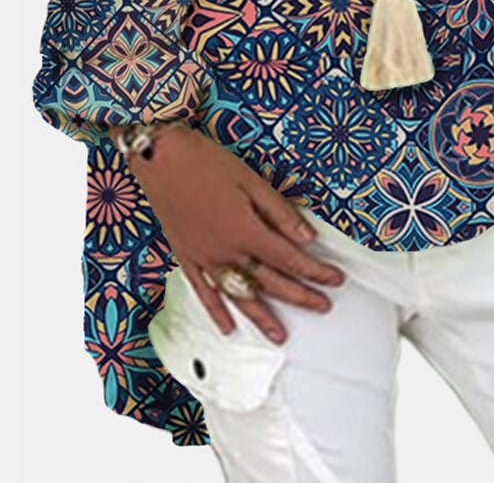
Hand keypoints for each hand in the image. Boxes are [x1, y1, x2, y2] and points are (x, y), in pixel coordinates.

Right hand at [121, 123, 345, 343]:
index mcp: (245, 230)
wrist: (159, 158)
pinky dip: (217, 312)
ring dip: (262, 317)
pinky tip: (228, 327)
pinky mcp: (186, 257)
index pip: (289, 258)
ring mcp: (204, 258)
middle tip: (322, 305)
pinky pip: (204, 292)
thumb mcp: (250, 180)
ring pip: (239, 295)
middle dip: (300, 296)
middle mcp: (225, 251)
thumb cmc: (204, 162)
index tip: (334, 279)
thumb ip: (280, 212)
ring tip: (280, 335)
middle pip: (269, 281)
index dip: (315, 271)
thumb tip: (306, 237)